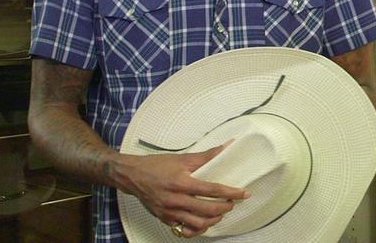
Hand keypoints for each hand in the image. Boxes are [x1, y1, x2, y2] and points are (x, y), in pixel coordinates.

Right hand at [115, 144, 247, 236]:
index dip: (231, 193)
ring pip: (198, 224)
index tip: (243, 193)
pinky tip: (204, 221)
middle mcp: (175, 200)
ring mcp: (170, 212)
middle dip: (225, 208)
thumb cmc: (156, 166)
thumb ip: (207, 155)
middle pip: (208, 210)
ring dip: (213, 220)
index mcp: (181, 182)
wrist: (132, 176)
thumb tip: (226, 146)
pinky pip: (185, 229)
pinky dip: (198, 228)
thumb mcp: (183, 158)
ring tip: (220, 213)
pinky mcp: (165, 219)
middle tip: (232, 202)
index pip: (212, 190)